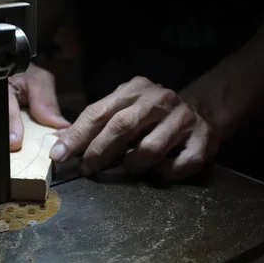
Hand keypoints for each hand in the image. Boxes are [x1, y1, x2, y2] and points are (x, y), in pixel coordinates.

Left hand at [48, 76, 218, 180]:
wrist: (203, 109)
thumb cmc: (151, 115)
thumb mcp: (124, 109)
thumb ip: (97, 123)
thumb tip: (62, 145)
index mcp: (134, 90)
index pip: (99, 112)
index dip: (77, 135)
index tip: (59, 154)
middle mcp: (160, 99)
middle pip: (122, 127)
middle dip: (99, 151)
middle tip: (86, 169)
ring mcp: (184, 119)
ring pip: (150, 149)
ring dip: (134, 165)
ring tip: (130, 167)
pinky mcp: (204, 140)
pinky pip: (179, 165)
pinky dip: (166, 173)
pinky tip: (160, 169)